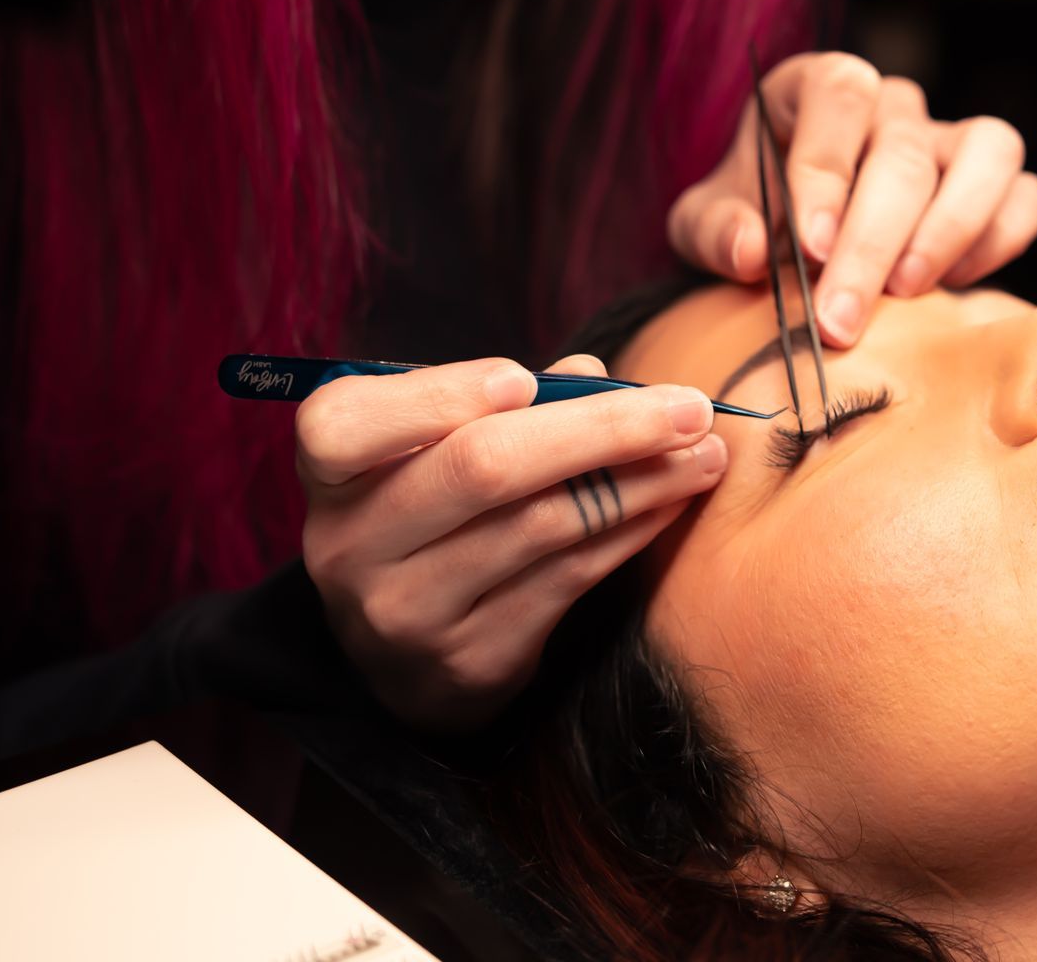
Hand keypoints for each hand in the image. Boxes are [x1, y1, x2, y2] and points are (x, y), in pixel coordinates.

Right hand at [297, 353, 725, 729]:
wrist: (404, 659)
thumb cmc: (431, 515)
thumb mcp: (435, 452)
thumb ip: (502, 404)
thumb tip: (593, 373)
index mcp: (331, 475)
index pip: (346, 424)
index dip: (438, 396)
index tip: (525, 379)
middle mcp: (352, 547)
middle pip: (481, 468)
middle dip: (602, 428)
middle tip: (690, 406)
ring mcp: (408, 612)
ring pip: (543, 526)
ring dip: (641, 482)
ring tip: (705, 453)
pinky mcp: (469, 661)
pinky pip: (568, 579)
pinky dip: (631, 532)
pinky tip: (672, 502)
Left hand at [667, 52, 1036, 345]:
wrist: (797, 247)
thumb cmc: (752, 219)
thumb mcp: (707, 224)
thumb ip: (714, 230)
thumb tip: (748, 250)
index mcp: (818, 88)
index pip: (840, 92)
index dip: (826, 169)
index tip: (810, 249)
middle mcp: (892, 104)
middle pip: (903, 151)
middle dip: (872, 242)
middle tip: (840, 319)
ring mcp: (950, 137)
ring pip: (989, 152)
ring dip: (950, 230)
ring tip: (905, 294)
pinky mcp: (995, 182)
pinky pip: (1026, 197)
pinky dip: (998, 242)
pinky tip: (951, 286)